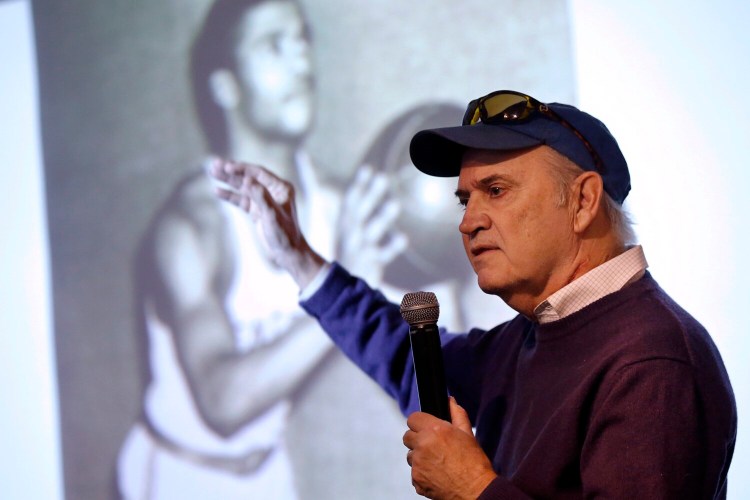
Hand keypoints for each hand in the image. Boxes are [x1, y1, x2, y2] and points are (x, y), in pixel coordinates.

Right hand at [208, 158, 324, 288]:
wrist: (288, 253)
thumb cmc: (284, 234)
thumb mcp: (272, 214)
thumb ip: (260, 196)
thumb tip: (247, 179)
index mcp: (281, 187)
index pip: (258, 173)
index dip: (242, 169)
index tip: (226, 166)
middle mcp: (273, 191)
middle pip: (248, 177)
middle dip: (231, 171)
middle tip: (214, 164)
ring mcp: (264, 200)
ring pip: (243, 188)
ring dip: (228, 181)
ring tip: (212, 173)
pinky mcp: (257, 210)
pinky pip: (241, 200)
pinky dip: (230, 196)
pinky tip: (217, 191)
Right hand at [336, 164, 406, 284]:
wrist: (340, 287)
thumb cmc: (350, 250)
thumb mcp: (348, 226)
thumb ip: (358, 203)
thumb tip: (369, 176)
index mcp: (346, 221)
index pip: (351, 200)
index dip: (359, 184)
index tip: (368, 169)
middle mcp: (351, 233)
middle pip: (361, 210)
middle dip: (372, 193)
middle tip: (384, 177)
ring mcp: (360, 248)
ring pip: (372, 230)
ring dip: (383, 217)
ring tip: (395, 203)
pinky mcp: (371, 262)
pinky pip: (383, 254)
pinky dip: (392, 247)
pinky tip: (403, 239)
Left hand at [403, 397, 496, 498]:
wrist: (476, 491)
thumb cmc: (474, 463)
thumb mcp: (468, 434)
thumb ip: (457, 414)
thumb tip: (450, 401)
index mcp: (435, 430)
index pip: (413, 418)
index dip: (419, 423)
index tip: (425, 429)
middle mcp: (423, 445)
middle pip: (407, 436)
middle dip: (417, 440)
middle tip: (433, 447)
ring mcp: (418, 464)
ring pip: (410, 456)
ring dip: (419, 458)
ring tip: (438, 463)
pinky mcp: (416, 479)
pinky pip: (414, 473)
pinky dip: (422, 474)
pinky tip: (437, 475)